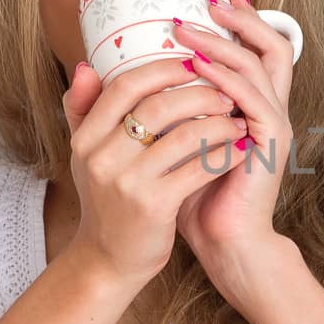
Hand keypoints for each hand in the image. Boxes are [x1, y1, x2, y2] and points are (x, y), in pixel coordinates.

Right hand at [60, 57, 251, 287]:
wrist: (108, 260)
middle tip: (226, 92)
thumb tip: (85, 66)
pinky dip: (223, 155)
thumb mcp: (87, 156)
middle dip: (198, 94)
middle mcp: (101, 157)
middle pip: (156, 106)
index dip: (162, 69)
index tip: (194, 62)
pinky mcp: (154, 206)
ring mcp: (127, 183)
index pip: (124, 86)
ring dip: (218, 123)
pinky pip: (198, 169)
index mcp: (86, 138)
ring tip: (238, 119)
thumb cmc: (107, 201)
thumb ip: (84, 110)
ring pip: (183, 136)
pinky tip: (239, 148)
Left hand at [170, 0, 297, 274]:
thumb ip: (159, 107)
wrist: (223, 241)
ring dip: (224, 43)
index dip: (243, 22)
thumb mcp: (173, 141)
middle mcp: (270, 109)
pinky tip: (198, 68)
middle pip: (275, 46)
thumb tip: (118, 75)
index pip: (260, 51)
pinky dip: (226, 78)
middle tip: (207, 2)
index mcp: (253, 107)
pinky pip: (254, 98)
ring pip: (262, 64)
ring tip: (188, 30)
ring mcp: (274, 124)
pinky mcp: (270, 142)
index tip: (213, 0)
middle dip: (242, 20)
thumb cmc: (197, 195)